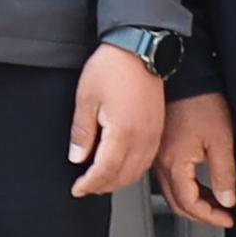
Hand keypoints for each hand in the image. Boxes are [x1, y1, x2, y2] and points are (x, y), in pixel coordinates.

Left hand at [67, 48, 165, 196]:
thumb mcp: (86, 98)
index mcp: (123, 132)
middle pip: (123, 176)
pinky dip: (133, 170)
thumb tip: (77, 157)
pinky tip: (122, 166)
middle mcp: (142, 137)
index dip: (89, 184)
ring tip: (101, 180)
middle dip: (103, 186)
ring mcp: (153, 134)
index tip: (77, 188)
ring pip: (138, 171)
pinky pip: (147, 160)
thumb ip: (82, 132)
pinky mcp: (158, 128)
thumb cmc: (113, 67)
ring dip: (119, 181)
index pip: (105, 171)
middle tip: (86, 187)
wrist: (140, 48)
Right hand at [158, 95, 235, 227]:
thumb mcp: (221, 141)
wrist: (186, 77)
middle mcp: (161, 163)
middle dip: (201, 215)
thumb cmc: (200, 101)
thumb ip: (224, 175)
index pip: (189, 204)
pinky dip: (185, 188)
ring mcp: (158, 155)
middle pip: (177, 203)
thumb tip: (227, 199)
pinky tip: (199, 185)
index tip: (227, 218)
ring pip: (172, 192)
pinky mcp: (160, 147)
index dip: (210, 217)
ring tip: (214, 203)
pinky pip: (169, 178)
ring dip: (193, 202)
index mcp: (174, 163)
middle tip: (220, 217)